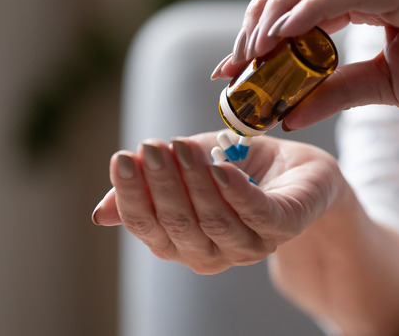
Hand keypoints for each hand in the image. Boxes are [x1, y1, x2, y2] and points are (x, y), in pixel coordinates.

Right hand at [92, 132, 342, 273]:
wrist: (297, 170)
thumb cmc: (238, 169)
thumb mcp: (187, 171)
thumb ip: (150, 186)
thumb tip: (100, 213)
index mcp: (183, 241)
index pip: (148, 226)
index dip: (132, 195)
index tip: (122, 158)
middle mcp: (213, 252)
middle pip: (178, 225)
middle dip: (162, 184)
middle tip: (152, 147)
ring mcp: (250, 244)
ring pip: (214, 221)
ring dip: (194, 183)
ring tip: (181, 147)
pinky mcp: (283, 226)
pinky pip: (257, 215)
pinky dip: (236, 193)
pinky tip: (220, 168)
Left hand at [212, 0, 398, 132]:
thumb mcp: (384, 86)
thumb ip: (335, 91)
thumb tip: (287, 113)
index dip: (262, 18)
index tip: (235, 63)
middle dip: (259, 12)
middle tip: (236, 59)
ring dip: (276, 10)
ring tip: (252, 51)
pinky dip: (309, 11)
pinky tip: (283, 37)